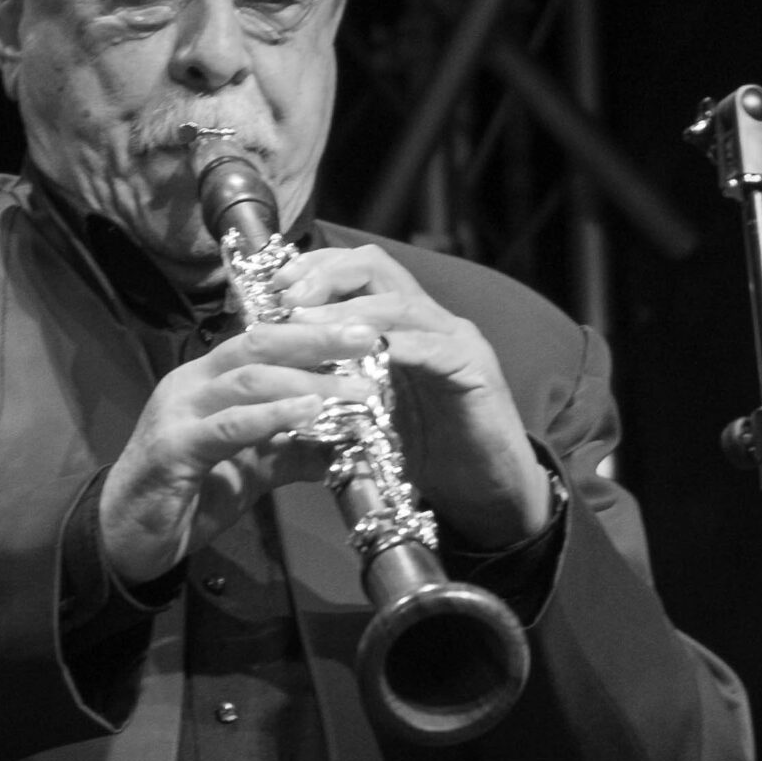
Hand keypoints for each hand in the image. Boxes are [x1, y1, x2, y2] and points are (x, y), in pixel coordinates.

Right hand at [97, 319, 373, 585]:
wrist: (127, 537)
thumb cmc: (187, 496)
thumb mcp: (252, 468)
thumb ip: (292, 451)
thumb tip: (346, 446)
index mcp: (208, 379)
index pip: (264, 340)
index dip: (313, 333)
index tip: (362, 333)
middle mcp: (192, 383)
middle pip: (259, 344)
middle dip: (317, 339)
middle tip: (368, 339)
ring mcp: (179, 411)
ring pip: (249, 380)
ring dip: (308, 383)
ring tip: (355, 391)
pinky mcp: (174, 448)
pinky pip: (229, 425)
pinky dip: (272, 417)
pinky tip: (308, 414)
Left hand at [265, 245, 554, 547]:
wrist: (488, 494)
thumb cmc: (427, 454)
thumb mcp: (369, 412)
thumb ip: (336, 384)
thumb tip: (279, 372)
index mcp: (404, 323)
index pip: (357, 270)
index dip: (314, 269)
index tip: (273, 287)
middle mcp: (431, 320)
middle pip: (376, 265)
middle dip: (325, 275)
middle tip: (287, 299)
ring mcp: (457, 341)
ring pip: (400, 302)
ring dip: (349, 311)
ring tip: (307, 323)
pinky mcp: (476, 371)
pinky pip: (432, 348)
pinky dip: (395, 347)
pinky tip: (363, 355)